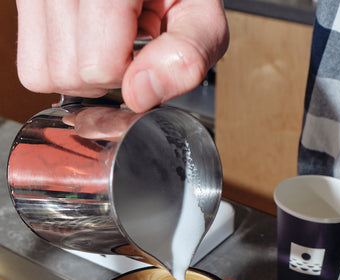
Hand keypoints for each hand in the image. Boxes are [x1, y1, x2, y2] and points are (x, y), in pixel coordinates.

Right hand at [16, 0, 228, 112]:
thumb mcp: (200, 16)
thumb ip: (187, 54)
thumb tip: (139, 96)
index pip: (99, 63)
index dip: (129, 72)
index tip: (146, 46)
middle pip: (69, 74)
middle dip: (105, 74)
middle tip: (128, 42)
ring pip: (44, 74)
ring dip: (82, 71)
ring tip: (109, 37)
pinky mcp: (24, 3)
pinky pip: (31, 68)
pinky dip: (60, 66)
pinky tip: (87, 40)